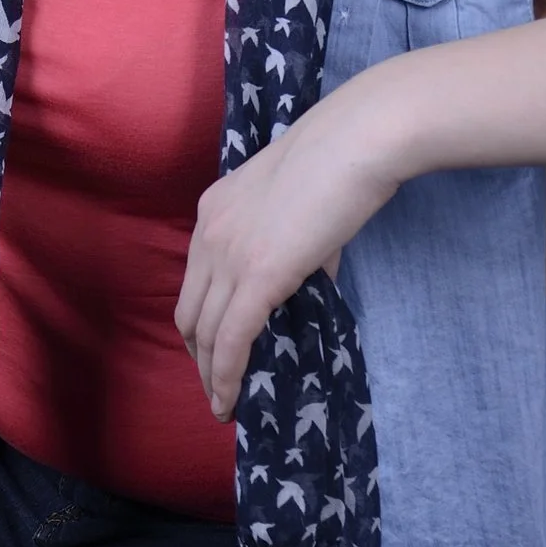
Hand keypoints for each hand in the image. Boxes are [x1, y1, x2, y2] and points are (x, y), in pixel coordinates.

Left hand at [176, 83, 401, 420]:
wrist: (355, 141)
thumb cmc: (340, 162)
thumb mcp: (299, 205)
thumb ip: (292, 246)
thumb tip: (306, 282)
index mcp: (213, 212)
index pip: (194, 282)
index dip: (201, 323)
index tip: (214, 350)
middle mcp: (208, 235)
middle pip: (190, 314)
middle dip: (200, 356)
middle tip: (219, 386)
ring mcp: (228, 256)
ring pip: (205, 334)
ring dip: (212, 375)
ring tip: (226, 406)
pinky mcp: (256, 276)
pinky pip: (231, 340)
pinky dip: (228, 376)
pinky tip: (232, 400)